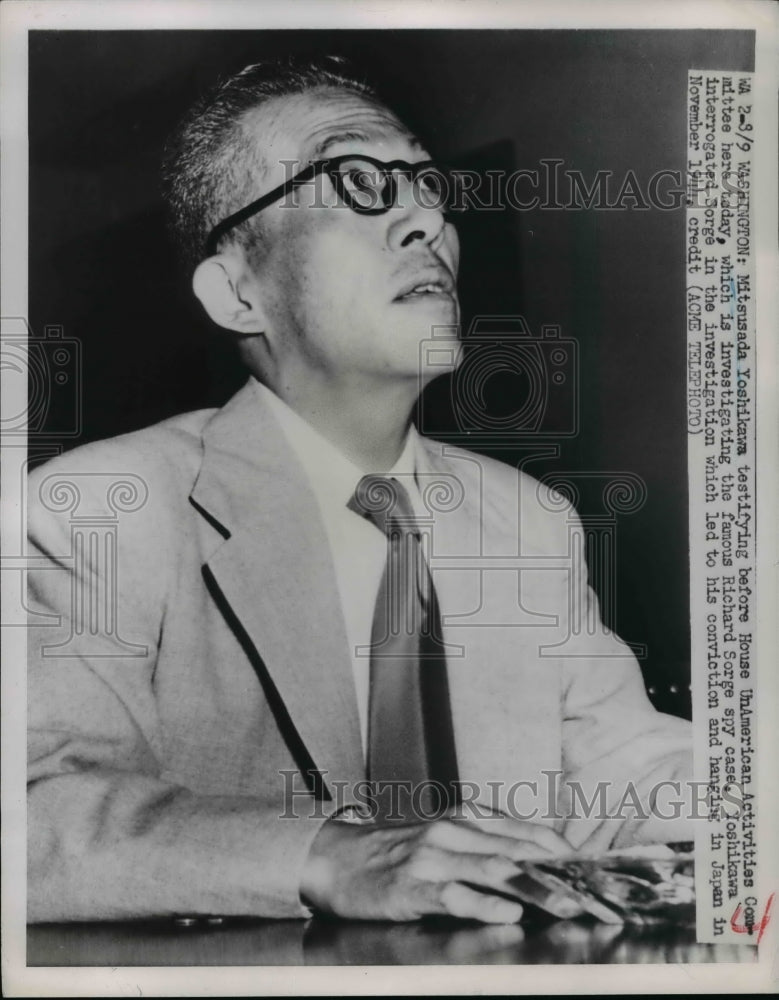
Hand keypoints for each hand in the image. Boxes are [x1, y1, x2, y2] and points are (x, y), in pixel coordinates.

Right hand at [300, 814, 570, 923]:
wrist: (337, 859)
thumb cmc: (397, 854)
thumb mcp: (444, 839)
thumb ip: (485, 847)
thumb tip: (538, 866)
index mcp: (464, 818)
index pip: (523, 831)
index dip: (560, 849)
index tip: (595, 868)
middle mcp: (451, 832)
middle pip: (515, 851)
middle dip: (557, 873)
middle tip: (591, 892)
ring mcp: (431, 857)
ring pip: (491, 869)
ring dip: (533, 887)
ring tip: (565, 902)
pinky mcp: (411, 886)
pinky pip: (453, 895)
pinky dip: (483, 902)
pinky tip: (508, 910)